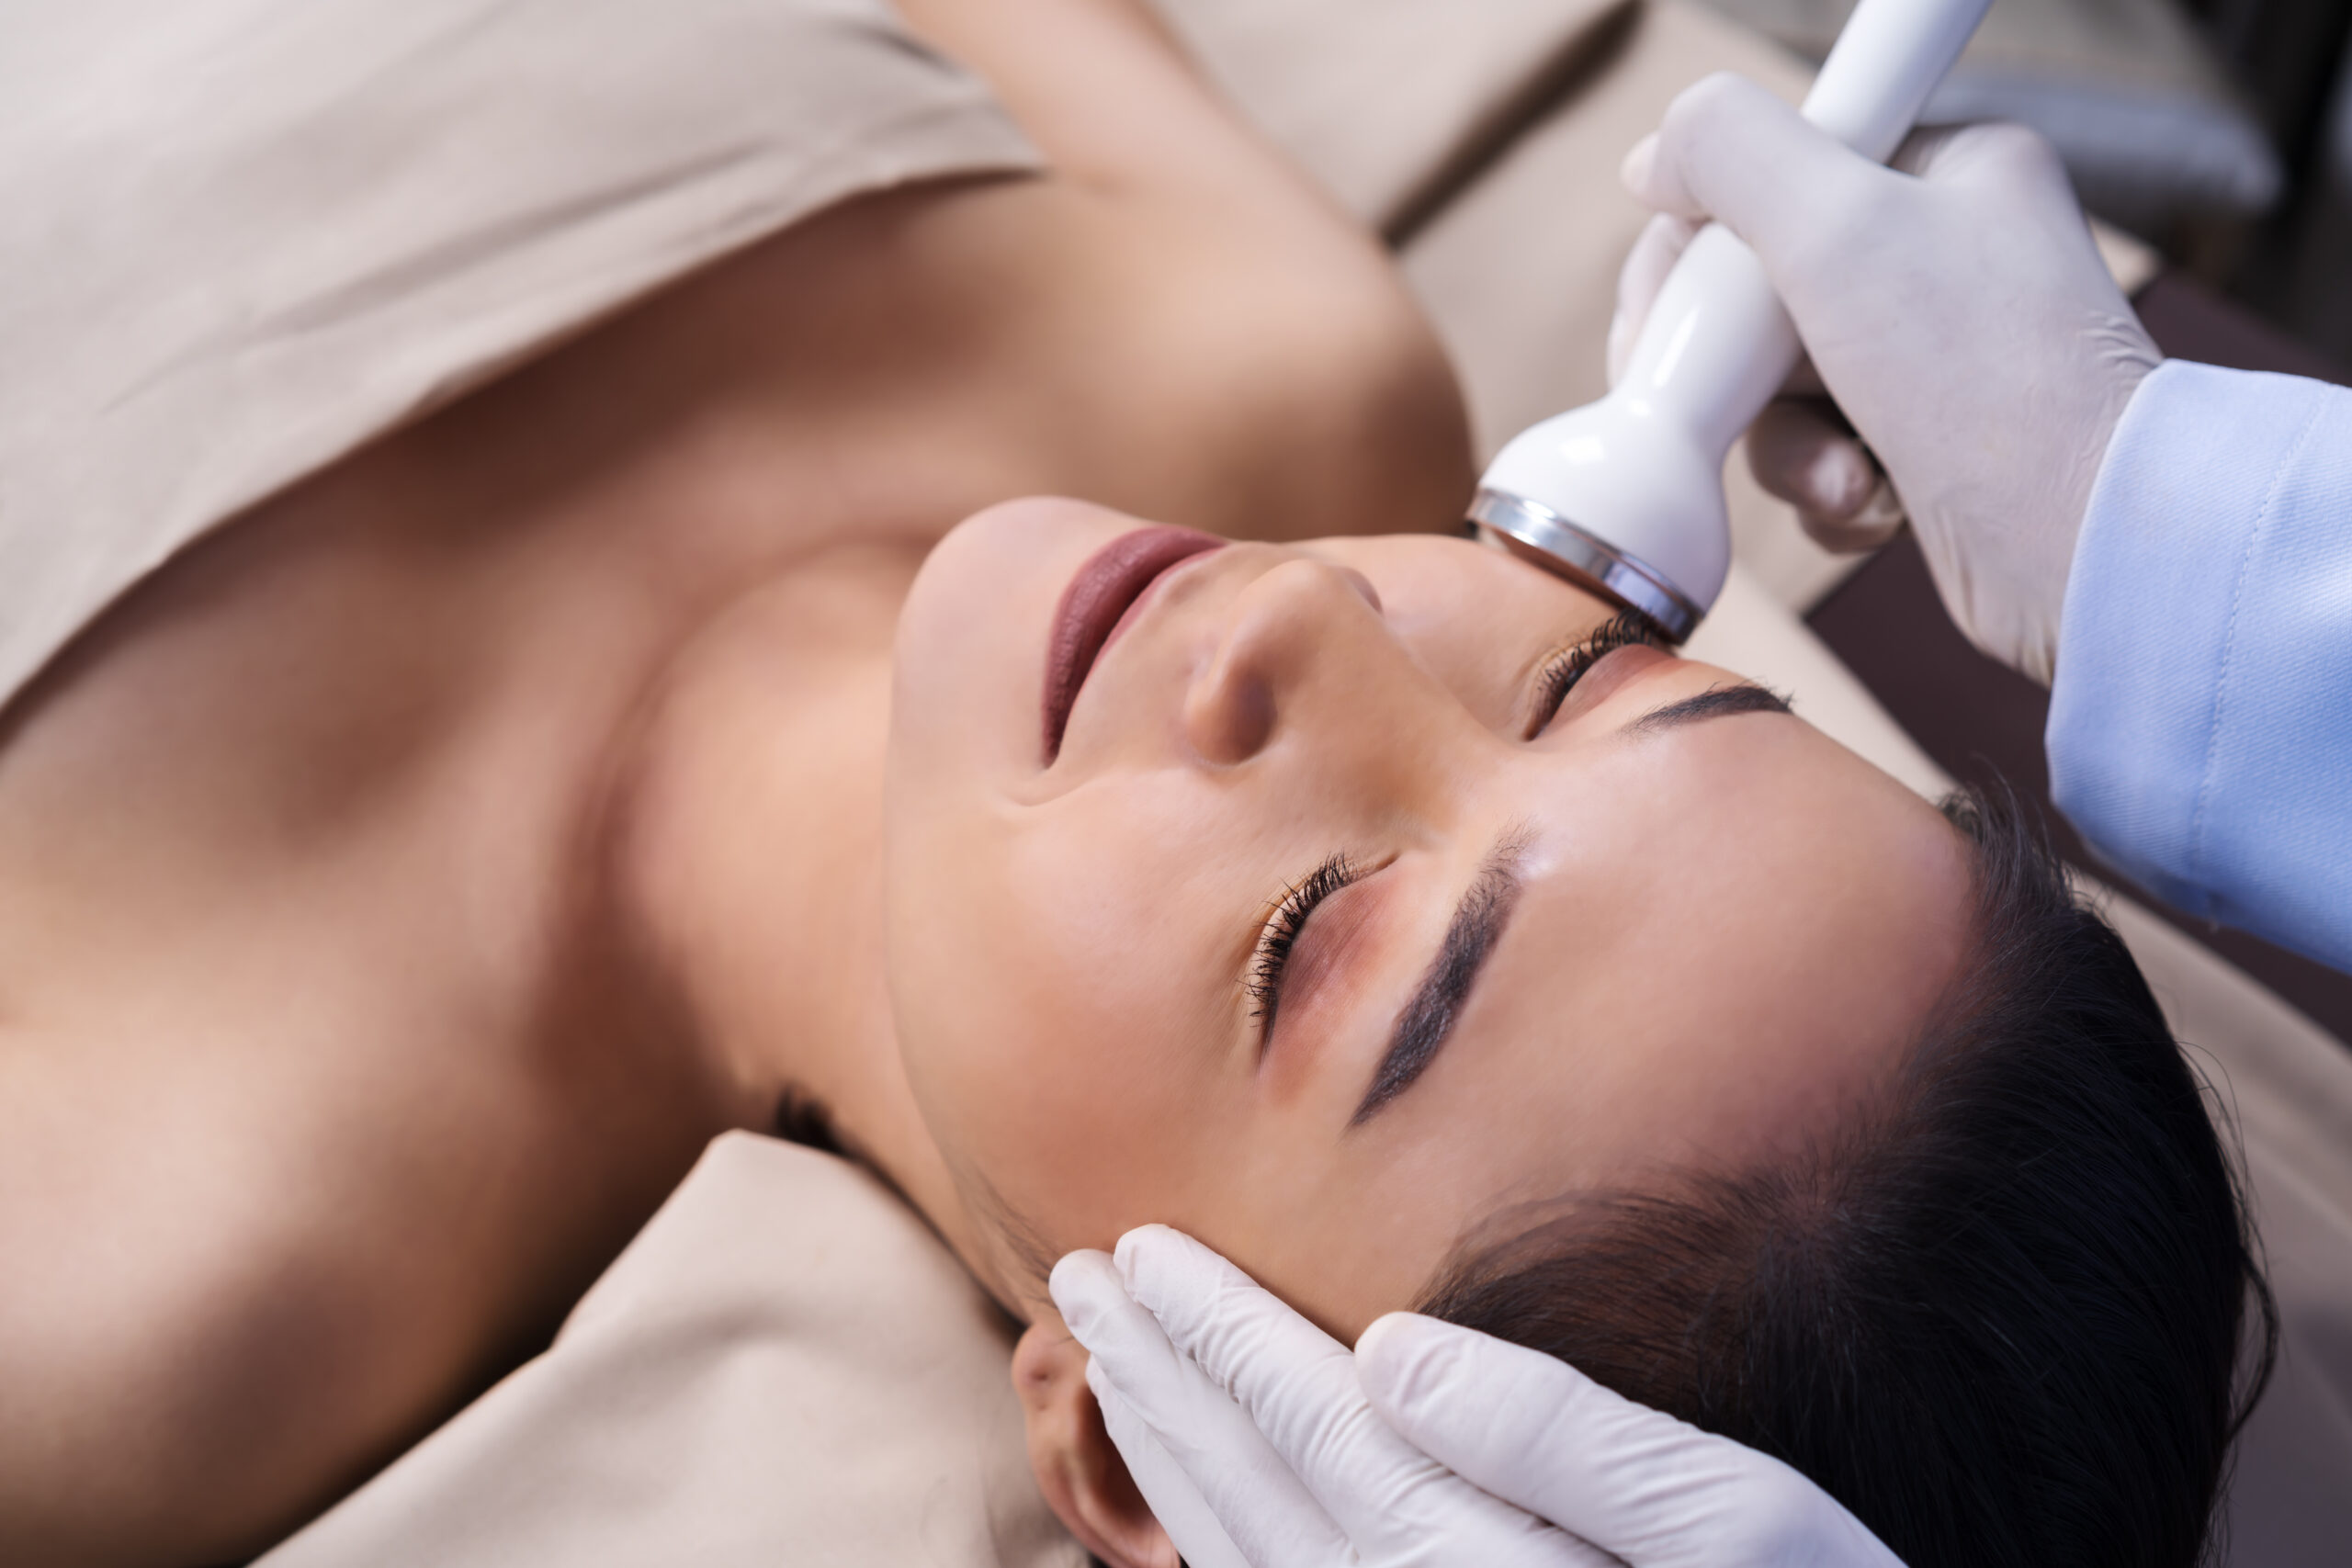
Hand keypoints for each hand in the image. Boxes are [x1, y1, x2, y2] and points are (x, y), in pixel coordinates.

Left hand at [1051, 1224, 1903, 1567]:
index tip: (1139, 1247)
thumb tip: (1389, 1348)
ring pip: (1247, 1558)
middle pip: (1250, 1493)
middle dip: (1162, 1378)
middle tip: (1082, 1280)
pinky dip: (1217, 1542)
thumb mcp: (1733, 1525)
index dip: (1220, 1333)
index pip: (1311, 1429)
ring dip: (1170, 1449)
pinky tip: (1200, 1493)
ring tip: (1110, 1359)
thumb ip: (1558, 1437)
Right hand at [1612, 73, 2158, 681]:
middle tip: (1728, 407)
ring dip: (1783, 447)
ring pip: (1775, 390)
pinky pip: (1816, 457)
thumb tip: (1652, 158)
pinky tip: (1873, 506)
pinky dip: (1823, 492)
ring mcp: (1935, 360)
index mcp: (1943, 172)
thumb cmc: (1988, 383)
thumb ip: (1732, 153)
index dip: (1696, 255)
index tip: (1670, 326)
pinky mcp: (1926, 451)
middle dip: (1737, 371)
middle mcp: (1944, 256)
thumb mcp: (1838, 227)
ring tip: (1840, 477)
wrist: (2086, 551)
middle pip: (1754, 294)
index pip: (1766, 179)